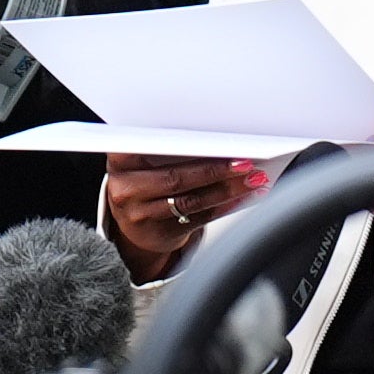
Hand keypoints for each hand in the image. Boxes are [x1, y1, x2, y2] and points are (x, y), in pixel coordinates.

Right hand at [105, 154, 258, 282]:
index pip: (152, 148)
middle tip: (245, 163)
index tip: (217, 139)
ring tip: (252, 179)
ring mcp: (141, 215)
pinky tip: (242, 197)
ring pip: (190, 201)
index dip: (186, 145)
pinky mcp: (160, 234)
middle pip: (176, 178)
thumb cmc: (145, 181)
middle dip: (215, 170)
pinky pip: (198, 219)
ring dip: (226, 190)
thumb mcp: (142, 161)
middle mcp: (125, 189)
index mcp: (121, 160)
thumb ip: (166, 148)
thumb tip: (216, 139)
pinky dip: (223, 207)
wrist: (133, 223)